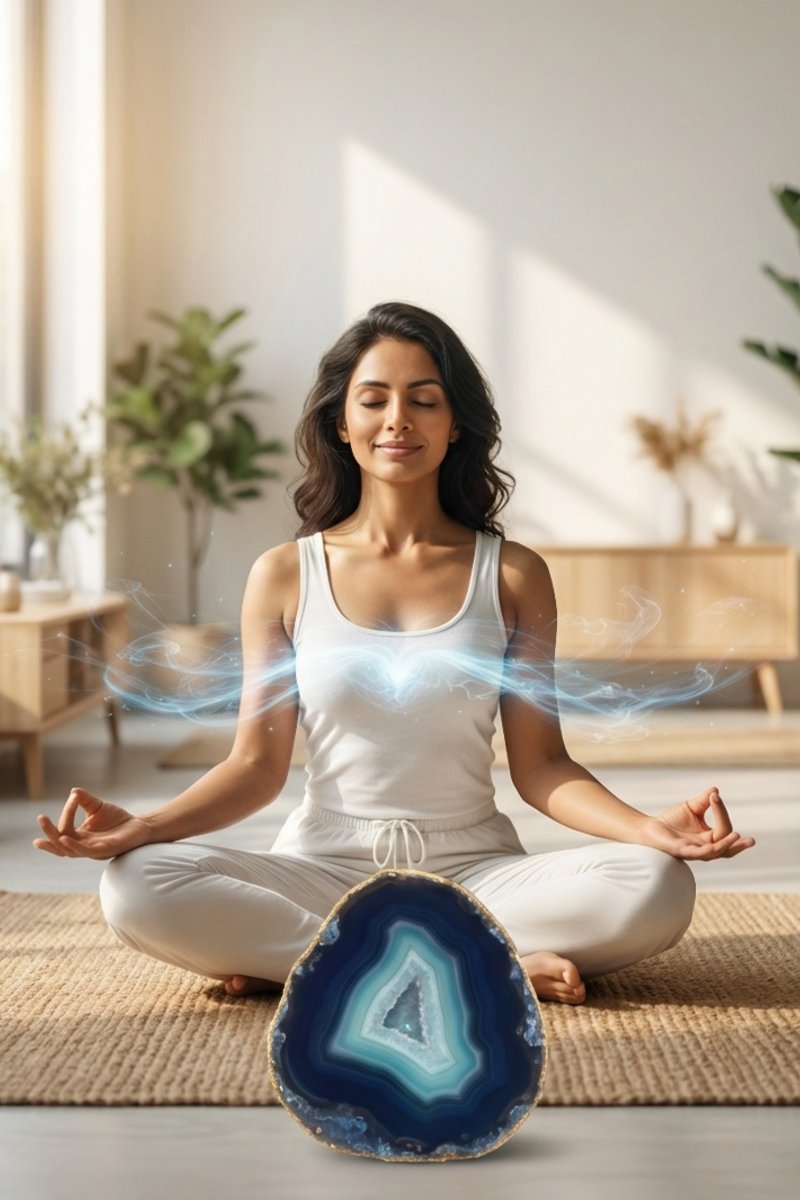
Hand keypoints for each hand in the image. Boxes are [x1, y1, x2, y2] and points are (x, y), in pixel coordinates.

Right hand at [33, 788, 151, 860]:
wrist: (140, 826)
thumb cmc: (117, 819)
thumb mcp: (97, 807)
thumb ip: (85, 800)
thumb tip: (73, 791)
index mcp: (80, 837)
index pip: (64, 828)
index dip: (66, 813)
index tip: (73, 797)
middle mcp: (84, 846)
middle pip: (60, 844)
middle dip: (49, 832)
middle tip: (40, 818)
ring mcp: (94, 850)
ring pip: (70, 851)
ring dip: (58, 843)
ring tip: (46, 835)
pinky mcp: (106, 850)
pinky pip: (86, 851)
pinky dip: (74, 846)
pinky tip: (66, 838)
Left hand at [638, 786, 755, 860]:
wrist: (650, 828)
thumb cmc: (672, 820)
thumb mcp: (692, 808)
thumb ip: (704, 801)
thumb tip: (715, 790)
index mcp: (710, 838)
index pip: (724, 828)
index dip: (721, 811)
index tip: (715, 796)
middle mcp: (705, 847)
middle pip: (727, 849)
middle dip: (739, 846)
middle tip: (752, 841)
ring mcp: (695, 852)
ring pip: (716, 852)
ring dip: (728, 845)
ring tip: (738, 837)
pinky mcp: (683, 852)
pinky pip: (700, 853)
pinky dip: (711, 848)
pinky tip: (717, 842)